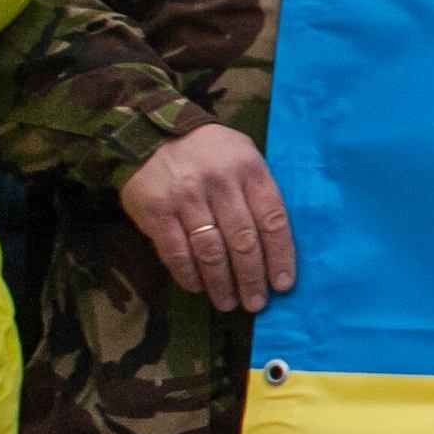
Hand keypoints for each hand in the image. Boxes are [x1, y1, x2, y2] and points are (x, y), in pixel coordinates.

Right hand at [122, 121, 295, 313]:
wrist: (150, 131)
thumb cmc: (208, 151)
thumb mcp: (243, 156)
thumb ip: (258, 192)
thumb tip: (276, 247)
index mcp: (249, 169)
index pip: (273, 220)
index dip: (280, 257)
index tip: (283, 285)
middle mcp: (220, 182)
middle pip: (243, 241)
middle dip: (251, 278)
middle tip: (255, 302)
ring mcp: (186, 197)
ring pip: (210, 251)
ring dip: (221, 284)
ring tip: (228, 302)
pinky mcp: (156, 210)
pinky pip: (176, 252)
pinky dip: (189, 275)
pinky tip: (198, 287)